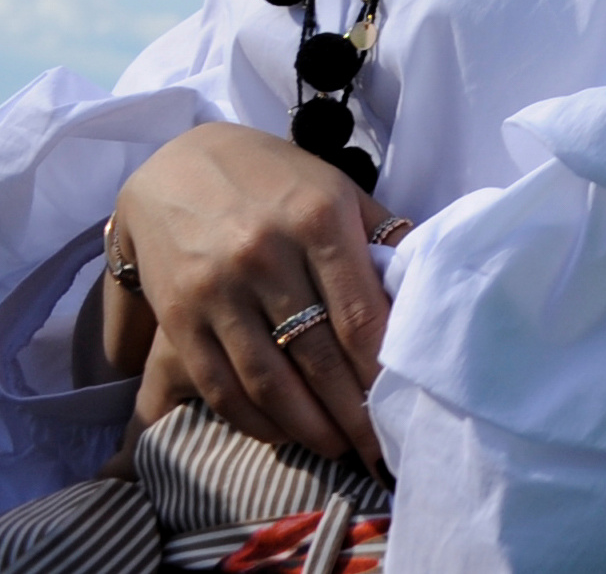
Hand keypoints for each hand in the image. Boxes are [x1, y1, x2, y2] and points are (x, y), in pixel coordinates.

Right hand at [105, 124, 393, 467]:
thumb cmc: (275, 178)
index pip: (359, 314)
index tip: (405, 402)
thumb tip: (424, 286)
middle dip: (351, 411)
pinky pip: (219, 384)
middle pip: (317, 356)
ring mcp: (218, 291)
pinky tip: (282, 433)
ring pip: (268, 380)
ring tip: (337, 448)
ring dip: (307, 426)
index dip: (382, 369)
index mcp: (318, 221)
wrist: (174, 164)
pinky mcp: (179, 317)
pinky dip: (254, 419)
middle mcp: (267, 258)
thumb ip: (379, 237)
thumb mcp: (337, 188)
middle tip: (379, 447)